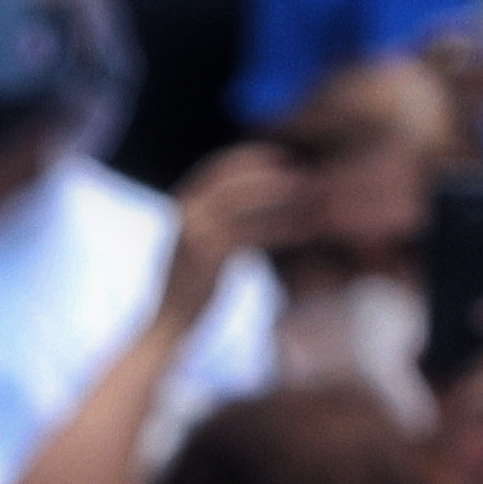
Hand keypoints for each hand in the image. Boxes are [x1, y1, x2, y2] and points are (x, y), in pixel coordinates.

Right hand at [162, 143, 307, 324]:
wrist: (167, 327)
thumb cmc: (193, 285)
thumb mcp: (202, 241)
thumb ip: (222, 216)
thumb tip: (261, 193)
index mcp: (182, 201)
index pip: (220, 165)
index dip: (255, 157)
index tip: (288, 156)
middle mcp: (184, 211)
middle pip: (234, 177)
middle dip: (273, 171)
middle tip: (308, 173)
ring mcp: (192, 232)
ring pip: (245, 202)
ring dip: (283, 196)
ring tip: (315, 195)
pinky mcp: (206, 255)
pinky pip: (253, 232)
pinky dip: (283, 227)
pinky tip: (307, 229)